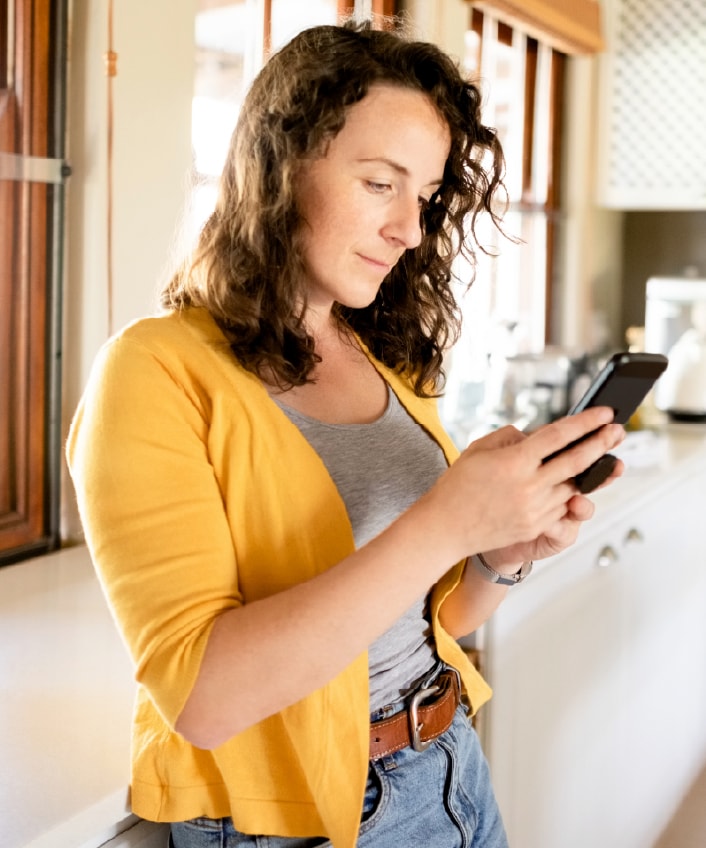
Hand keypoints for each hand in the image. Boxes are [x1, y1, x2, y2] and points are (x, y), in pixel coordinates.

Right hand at [422, 406, 624, 563]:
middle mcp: (529, 485)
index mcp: (514, 461)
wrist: (445, 528)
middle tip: (618, 430)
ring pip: (573, 486)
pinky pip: (561, 507)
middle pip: (577, 461)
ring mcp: (534, 509)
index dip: (585, 422)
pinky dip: (568, 494)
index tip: (604, 412)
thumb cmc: (457, 487)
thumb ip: (510, 438)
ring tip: (606, 457)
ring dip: (591, 472)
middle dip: (602, 443)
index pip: (559, 436)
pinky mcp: (534, 527)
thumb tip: (534, 436)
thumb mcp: (478, 450)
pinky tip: (573, 484)